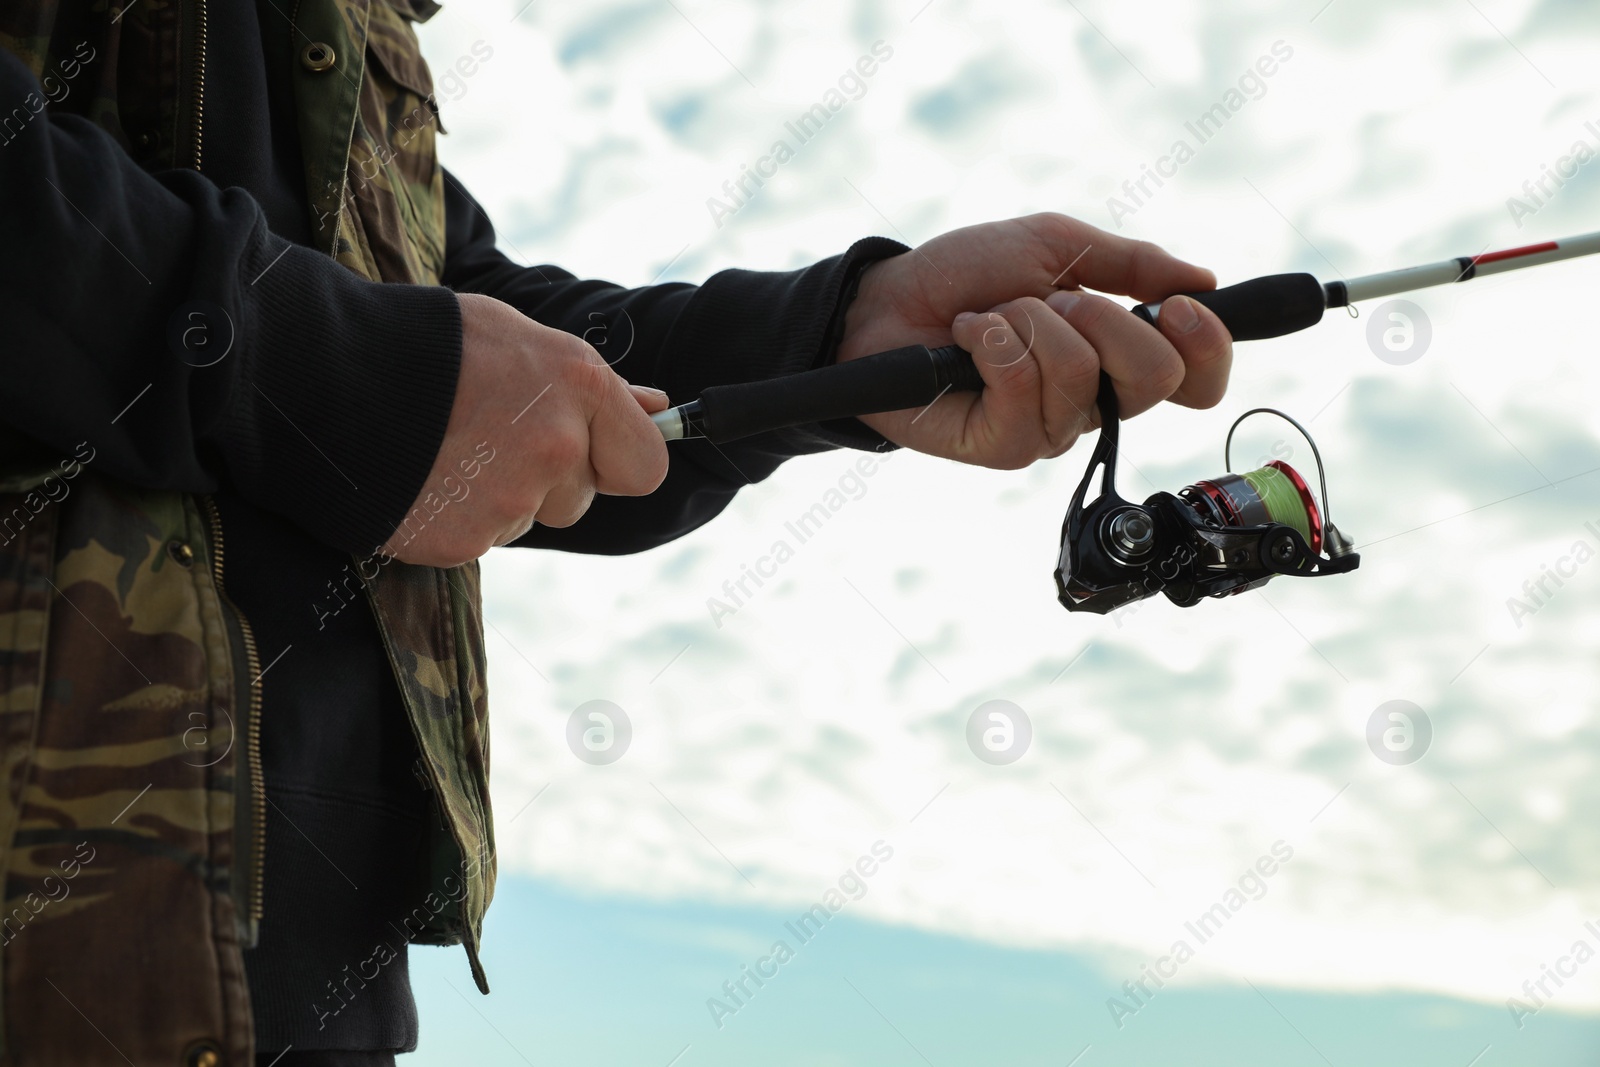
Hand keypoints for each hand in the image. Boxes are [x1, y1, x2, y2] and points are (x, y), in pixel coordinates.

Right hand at [383, 293, 669, 566]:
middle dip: (546, 481)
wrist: (323, 374)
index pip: (646, 465)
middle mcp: (557, 447)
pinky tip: (420, 477)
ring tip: (444, 449)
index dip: (619, 463)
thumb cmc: (428, 345)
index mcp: (579, 387)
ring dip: (496, 497)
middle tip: (488, 439)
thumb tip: (656, 407)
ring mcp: (510, 499)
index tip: (591, 454)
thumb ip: (590, 383)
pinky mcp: (463, 540)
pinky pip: (477, 540)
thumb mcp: (518, 338)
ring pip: (524, 518)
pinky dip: (453, 517)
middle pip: (579, 499)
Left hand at [837, 213, 1232, 467]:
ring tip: (992, 318)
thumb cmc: (966, 276)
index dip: (1208, 348)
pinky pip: (1024, 388)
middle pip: (1155, 378)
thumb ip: (1130, 262)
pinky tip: (967, 337)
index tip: (1181, 306)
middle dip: (1103, 318)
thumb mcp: (1053, 246)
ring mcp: (1049, 430)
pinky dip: (993, 342)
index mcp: (1117, 359)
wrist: (886, 301)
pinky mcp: (1004, 447)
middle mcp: (1092, 404)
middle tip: (1053, 302)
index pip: (1195, 380)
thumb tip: (1204, 279)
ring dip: (1030, 321)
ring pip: (1082, 374)